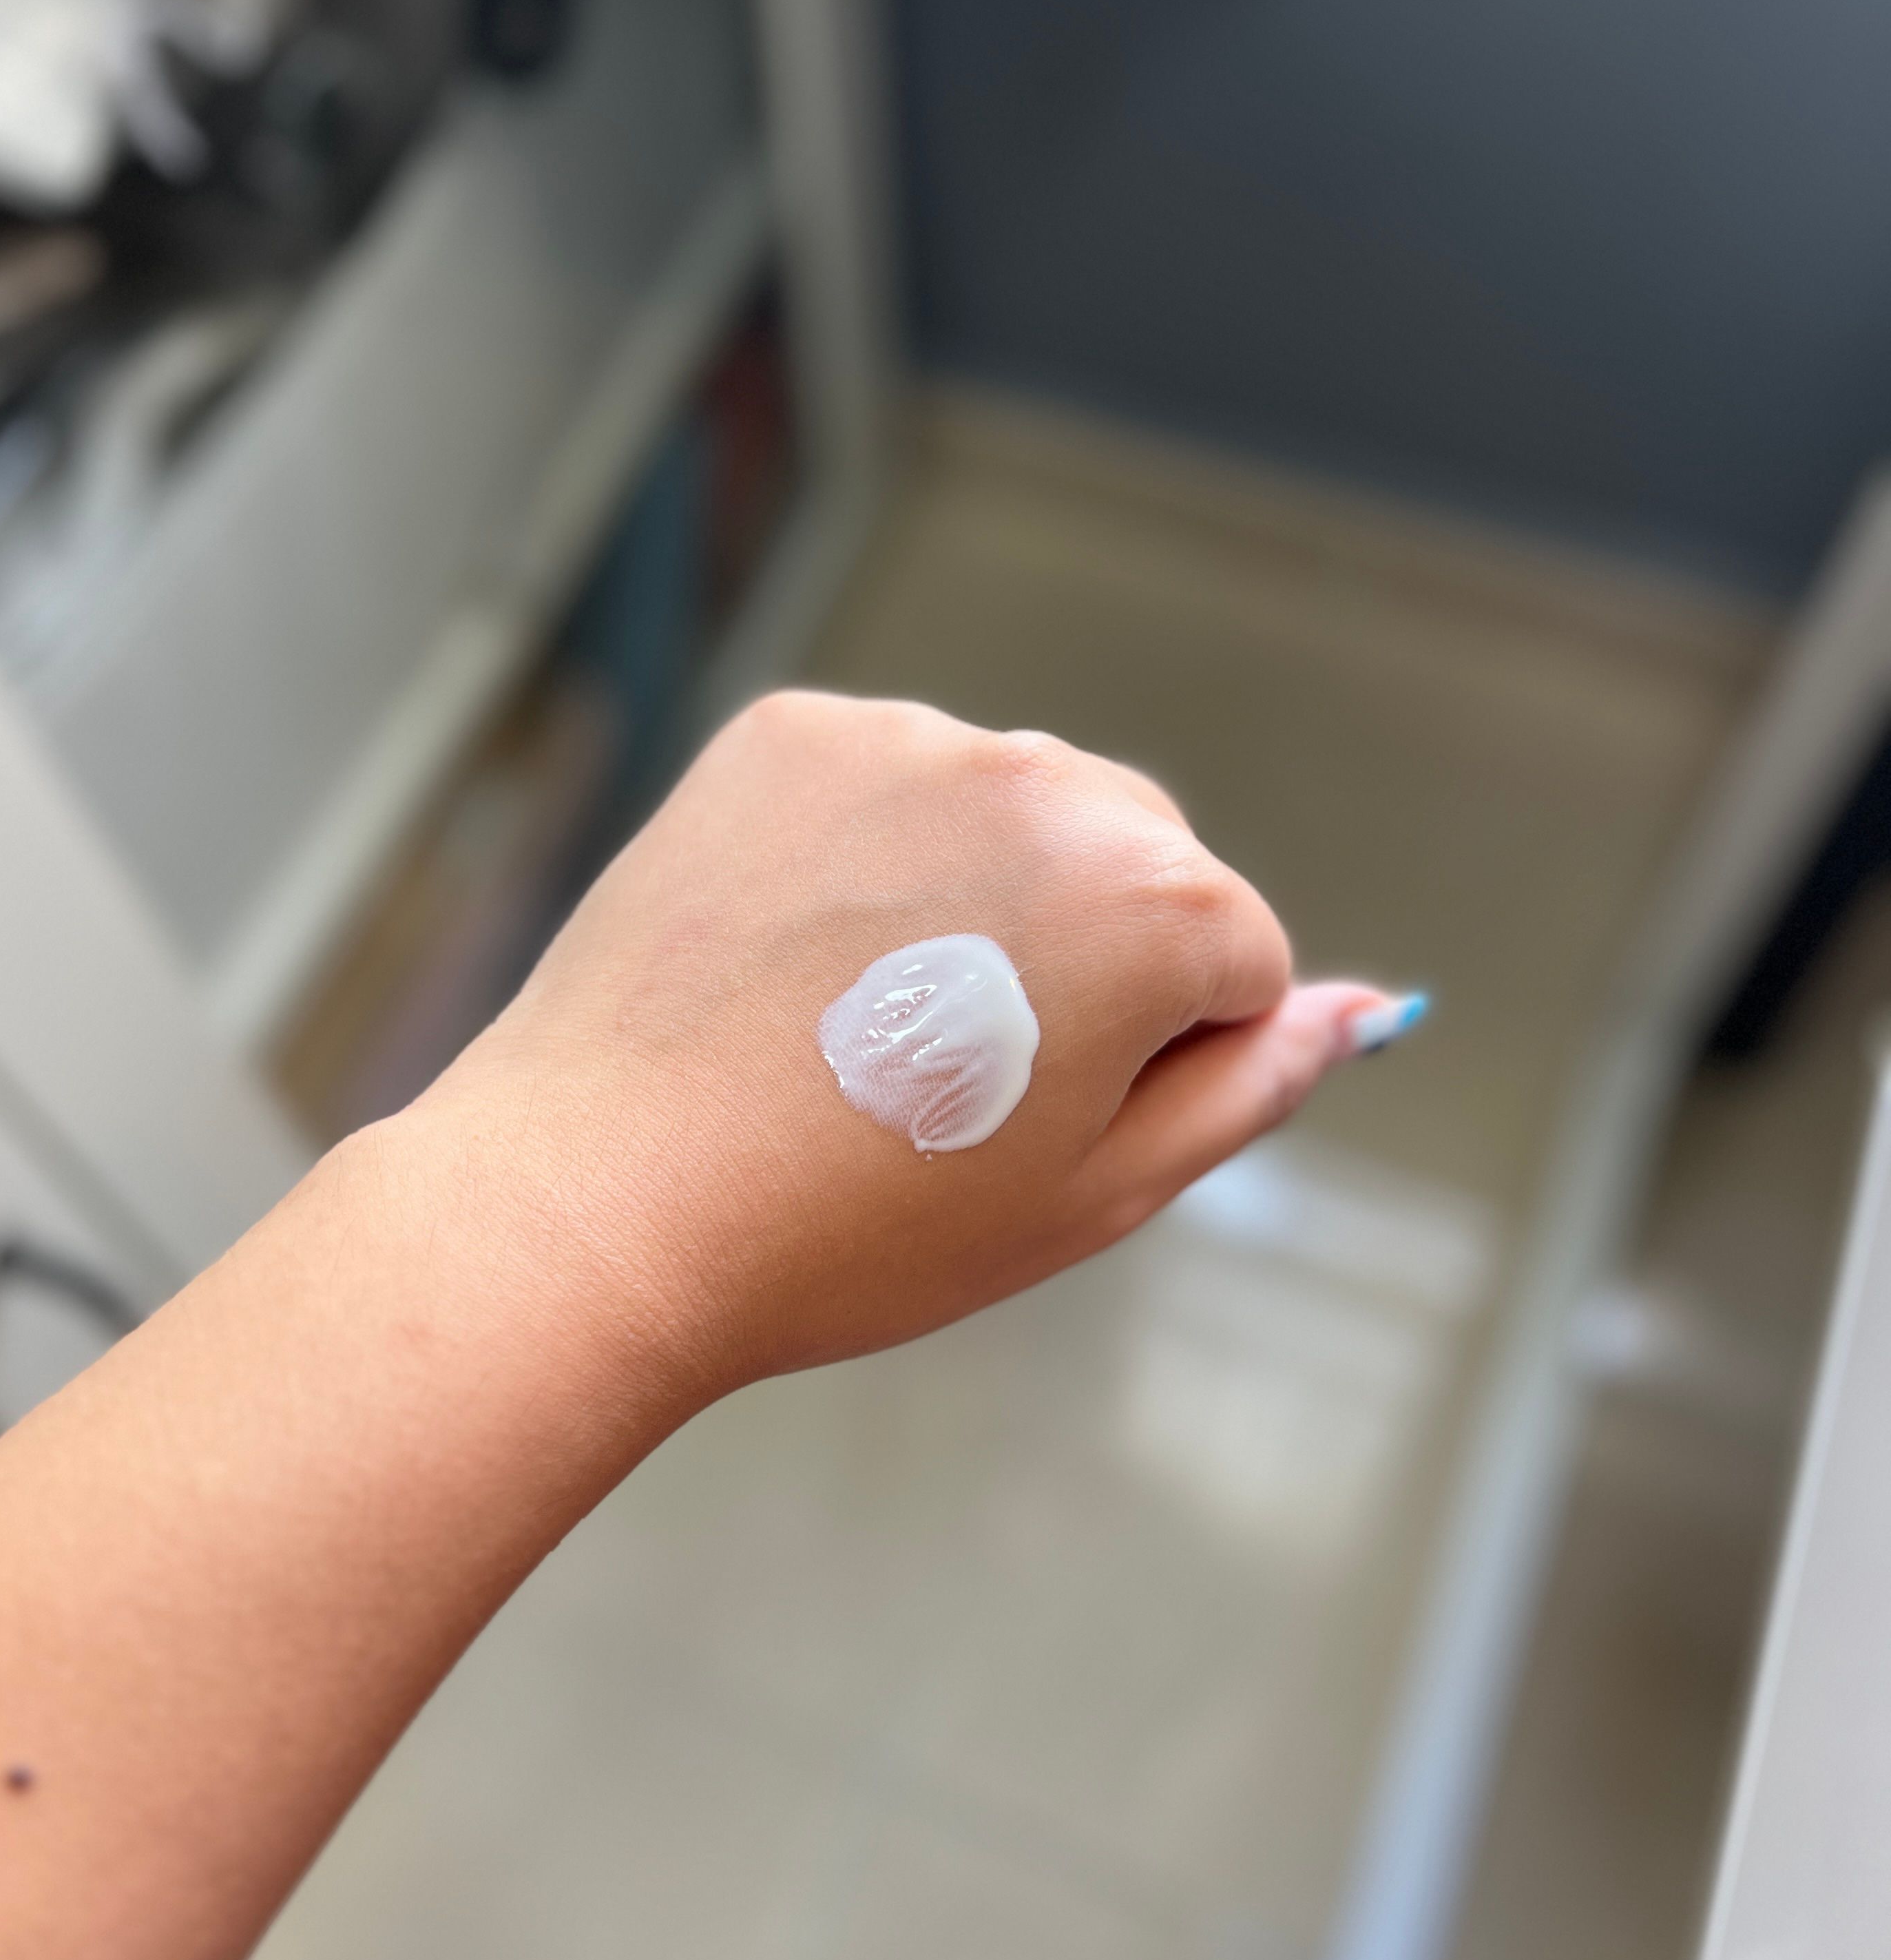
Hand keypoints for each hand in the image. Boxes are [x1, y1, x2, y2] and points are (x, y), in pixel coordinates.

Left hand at [405, 692, 1398, 1405]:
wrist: (603, 1196)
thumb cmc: (854, 1226)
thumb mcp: (1093, 1194)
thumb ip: (1247, 1086)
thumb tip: (1356, 1010)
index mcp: (1157, 898)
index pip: (1233, 960)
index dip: (1148, 1063)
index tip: (1034, 1124)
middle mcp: (1049, 781)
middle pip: (1134, 862)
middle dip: (1080, 957)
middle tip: (947, 1085)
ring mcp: (910, 741)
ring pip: (1007, 814)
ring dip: (974, 896)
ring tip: (857, 1027)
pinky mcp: (790, 732)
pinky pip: (885, 783)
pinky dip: (865, 853)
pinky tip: (791, 958)